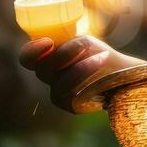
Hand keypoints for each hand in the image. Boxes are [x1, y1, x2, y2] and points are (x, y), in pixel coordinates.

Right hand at [18, 35, 143, 112]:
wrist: (119, 72)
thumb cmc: (97, 52)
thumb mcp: (83, 42)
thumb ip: (66, 42)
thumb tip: (55, 40)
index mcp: (45, 58)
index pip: (27, 58)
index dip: (32, 51)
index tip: (48, 42)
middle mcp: (48, 76)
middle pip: (42, 71)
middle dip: (63, 56)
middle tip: (84, 43)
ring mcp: (57, 92)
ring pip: (59, 84)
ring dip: (82, 67)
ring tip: (103, 55)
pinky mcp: (68, 105)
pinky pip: (71, 94)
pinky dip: (88, 77)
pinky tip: (101, 63)